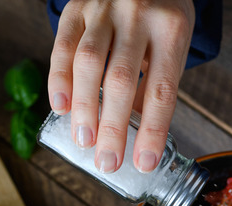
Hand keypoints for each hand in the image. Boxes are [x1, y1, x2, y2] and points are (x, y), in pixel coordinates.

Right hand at [48, 0, 194, 172]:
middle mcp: (138, 16)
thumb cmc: (161, 15)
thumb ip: (153, 83)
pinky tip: (61, 107)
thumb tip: (137, 133)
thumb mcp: (172, 43)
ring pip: (88, 63)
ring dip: (84, 107)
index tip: (144, 163)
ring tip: (84, 140)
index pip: (161, 90)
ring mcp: (105, 9)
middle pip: (121, 80)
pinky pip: (63, 45)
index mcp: (171, 30)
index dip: (153, 131)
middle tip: (107, 162)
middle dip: (112, 127)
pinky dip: (59, 79)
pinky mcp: (77, 7)